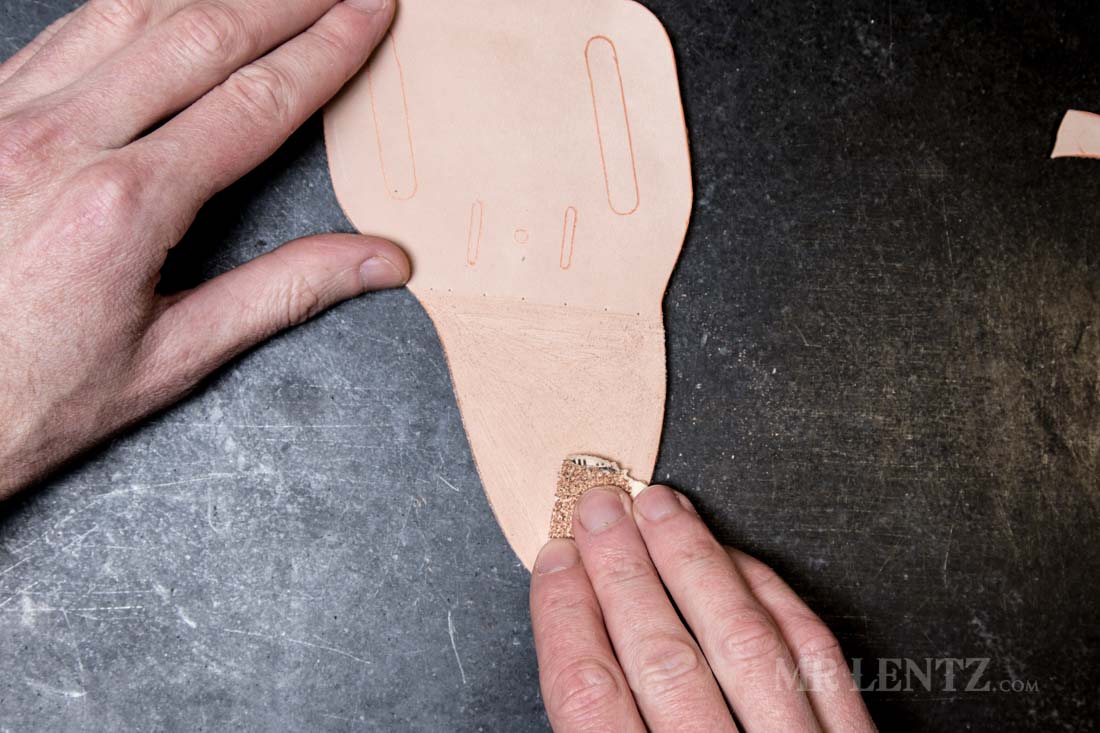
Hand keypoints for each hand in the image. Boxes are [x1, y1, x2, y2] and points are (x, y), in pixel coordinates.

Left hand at [0, 0, 407, 497]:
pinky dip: (133, 4)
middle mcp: (62, 141)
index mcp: (126, 205)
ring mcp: (8, 115)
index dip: (323, 53)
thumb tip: (377, 262)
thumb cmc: (29, 393)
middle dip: (284, 1)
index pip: (254, 104)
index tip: (366, 18)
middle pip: (198, 35)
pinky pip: (68, 30)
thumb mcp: (171, 358)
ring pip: (126, 10)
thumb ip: (280, 294)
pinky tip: (169, 2)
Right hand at [530, 486, 876, 731]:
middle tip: (599, 508)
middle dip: (621, 572)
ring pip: (740, 642)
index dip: (565, 619)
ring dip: (694, 564)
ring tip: (661, 509)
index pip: (592, 698)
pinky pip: (815, 658)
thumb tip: (568, 659)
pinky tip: (739, 561)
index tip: (553, 564)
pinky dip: (774, 600)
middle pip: (661, 655)